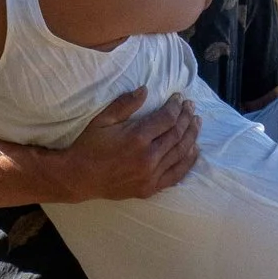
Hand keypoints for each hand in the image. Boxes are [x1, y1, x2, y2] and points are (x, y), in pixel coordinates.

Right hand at [49, 85, 199, 200]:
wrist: (80, 177)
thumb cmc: (90, 146)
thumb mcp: (103, 119)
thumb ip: (125, 104)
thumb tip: (146, 89)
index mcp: (137, 138)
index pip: (167, 118)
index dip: (176, 106)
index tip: (179, 98)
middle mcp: (148, 157)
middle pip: (177, 134)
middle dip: (186, 117)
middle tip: (191, 106)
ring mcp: (151, 175)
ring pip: (180, 152)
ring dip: (191, 135)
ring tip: (197, 122)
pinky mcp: (151, 188)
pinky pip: (176, 174)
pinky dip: (188, 161)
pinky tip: (194, 150)